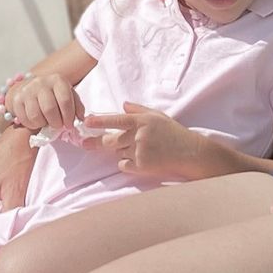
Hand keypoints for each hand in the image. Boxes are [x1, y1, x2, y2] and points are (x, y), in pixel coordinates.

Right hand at [7, 72, 81, 133]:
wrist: (29, 88)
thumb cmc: (53, 95)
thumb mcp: (68, 95)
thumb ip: (77, 106)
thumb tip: (81, 119)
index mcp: (57, 80)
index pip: (65, 100)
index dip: (69, 116)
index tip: (69, 125)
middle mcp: (41, 82)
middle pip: (50, 109)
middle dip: (56, 123)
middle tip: (58, 126)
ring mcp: (27, 90)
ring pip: (36, 116)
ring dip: (44, 124)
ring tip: (47, 122)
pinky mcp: (16, 100)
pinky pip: (25, 119)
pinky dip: (33, 125)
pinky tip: (38, 121)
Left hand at [76, 103, 212, 181]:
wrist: (189, 153)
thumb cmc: (174, 133)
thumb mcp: (158, 116)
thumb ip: (139, 110)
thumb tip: (123, 105)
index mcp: (142, 121)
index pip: (116, 120)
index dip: (100, 121)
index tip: (87, 122)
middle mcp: (139, 136)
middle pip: (110, 140)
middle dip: (94, 142)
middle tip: (83, 143)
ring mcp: (140, 152)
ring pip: (118, 152)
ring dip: (123, 151)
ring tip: (141, 149)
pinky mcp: (141, 166)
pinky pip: (124, 165)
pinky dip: (127, 163)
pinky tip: (142, 160)